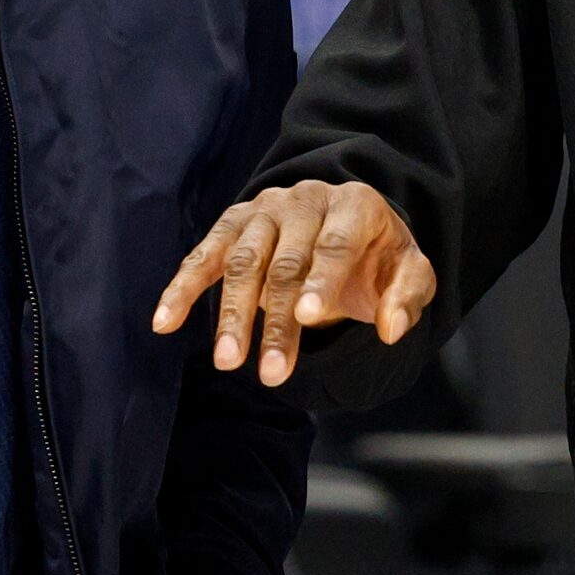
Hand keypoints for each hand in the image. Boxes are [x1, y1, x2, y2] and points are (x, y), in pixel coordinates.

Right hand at [155, 181, 435, 387]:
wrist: (345, 219)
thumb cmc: (378, 254)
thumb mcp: (410, 270)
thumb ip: (407, 296)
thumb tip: (391, 329)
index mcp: (354, 204)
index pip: (335, 244)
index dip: (322, 280)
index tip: (308, 317)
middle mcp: (305, 200)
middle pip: (285, 263)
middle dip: (276, 321)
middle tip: (272, 375)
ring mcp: (263, 209)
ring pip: (241, 262)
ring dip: (232, 315)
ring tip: (228, 362)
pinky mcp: (232, 224)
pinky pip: (204, 256)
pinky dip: (182, 288)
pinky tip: (164, 322)